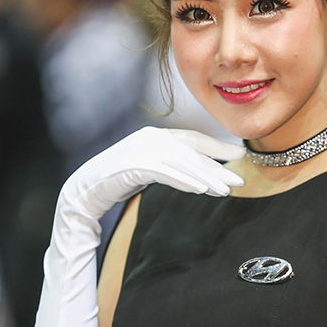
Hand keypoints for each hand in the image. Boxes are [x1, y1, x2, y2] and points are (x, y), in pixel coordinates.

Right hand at [60, 127, 244, 219]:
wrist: (86, 189)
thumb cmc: (118, 181)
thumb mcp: (149, 168)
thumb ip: (171, 165)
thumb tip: (199, 174)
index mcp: (157, 135)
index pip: (194, 140)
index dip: (218, 147)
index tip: (239, 155)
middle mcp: (152, 137)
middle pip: (192, 153)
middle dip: (218, 167)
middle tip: (240, 180)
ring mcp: (142, 149)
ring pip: (183, 164)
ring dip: (206, 178)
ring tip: (224, 191)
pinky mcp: (135, 164)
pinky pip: (166, 173)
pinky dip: (185, 181)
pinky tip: (201, 190)